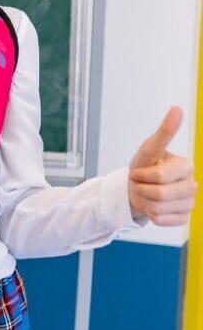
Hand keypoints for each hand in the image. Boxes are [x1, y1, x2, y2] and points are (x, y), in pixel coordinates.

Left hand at [127, 106, 196, 225]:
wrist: (137, 188)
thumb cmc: (144, 166)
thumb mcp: (149, 148)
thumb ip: (165, 131)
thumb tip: (177, 109)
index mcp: (186, 166)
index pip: (161, 176)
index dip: (142, 175)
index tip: (138, 172)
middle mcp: (192, 185)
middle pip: (160, 194)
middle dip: (142, 189)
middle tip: (140, 184)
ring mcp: (189, 203)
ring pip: (159, 208)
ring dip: (144, 201)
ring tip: (146, 193)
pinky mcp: (183, 218)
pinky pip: (161, 220)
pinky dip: (149, 214)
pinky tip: (151, 205)